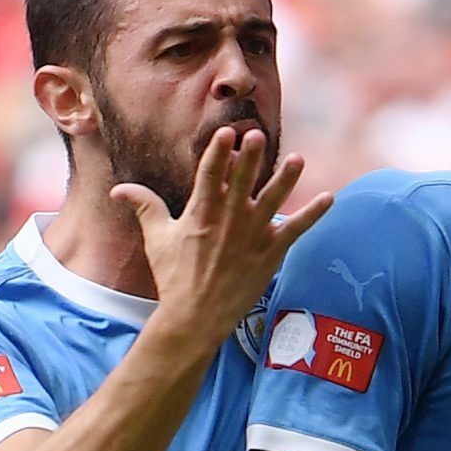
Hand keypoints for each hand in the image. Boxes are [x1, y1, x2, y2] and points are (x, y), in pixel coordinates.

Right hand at [114, 127, 331, 349]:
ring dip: (286, 179)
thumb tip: (120, 190)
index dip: (218, 153)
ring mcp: (251, 238)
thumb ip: (144, 207)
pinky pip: (295, 230)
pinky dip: (313, 215)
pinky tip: (330, 198)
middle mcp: (228, 222)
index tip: (227, 133)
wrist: (195, 318)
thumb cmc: (174, 277)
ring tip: (298, 158)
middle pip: (241, 183)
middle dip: (249, 158)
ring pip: (272, 201)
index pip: (209, 176)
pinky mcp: (270, 255)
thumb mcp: (157, 239)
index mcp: (201, 215)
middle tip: (257, 134)